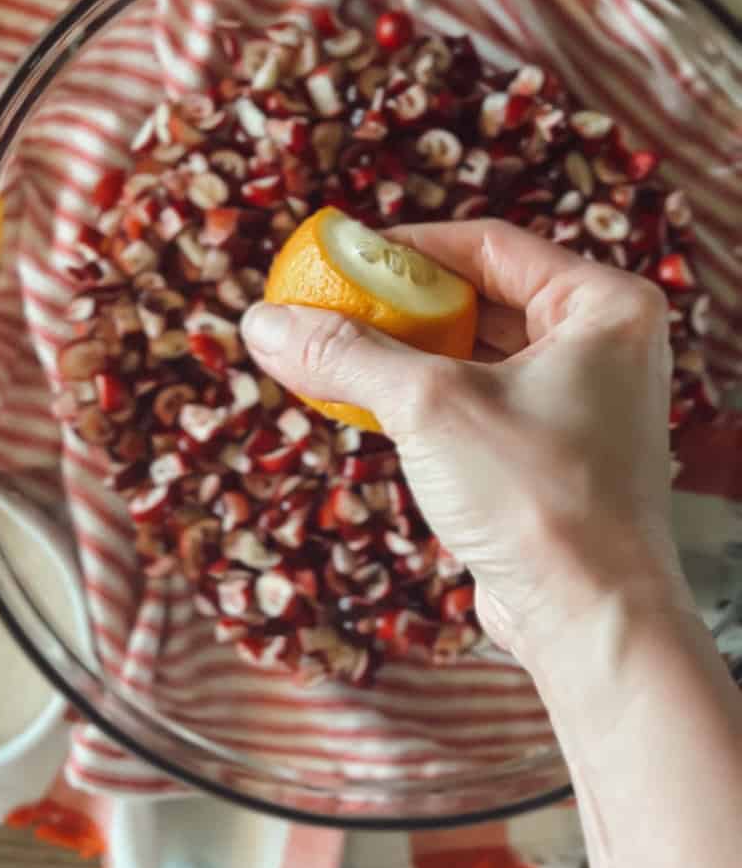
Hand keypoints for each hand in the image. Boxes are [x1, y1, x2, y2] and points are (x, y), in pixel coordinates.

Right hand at [242, 220, 689, 664]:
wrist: (592, 624)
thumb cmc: (539, 500)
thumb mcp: (429, 407)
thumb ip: (346, 355)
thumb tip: (263, 321)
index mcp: (603, 306)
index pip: (490, 243)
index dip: (409, 247)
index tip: (342, 257)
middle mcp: (604, 345)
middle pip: (483, 295)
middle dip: (402, 304)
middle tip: (332, 305)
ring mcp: (583, 401)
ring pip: (478, 351)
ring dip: (408, 353)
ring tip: (339, 352)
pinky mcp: (556, 451)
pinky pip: (481, 399)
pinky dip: (427, 396)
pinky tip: (372, 403)